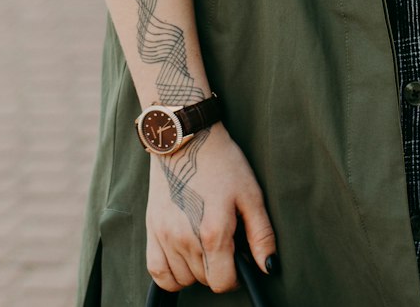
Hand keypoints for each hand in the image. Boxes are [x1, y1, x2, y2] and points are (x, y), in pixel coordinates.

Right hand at [145, 122, 276, 294]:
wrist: (188, 137)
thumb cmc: (223, 162)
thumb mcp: (251, 194)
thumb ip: (261, 235)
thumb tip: (268, 268)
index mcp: (213, 232)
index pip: (222, 282)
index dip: (236, 276)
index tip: (239, 259)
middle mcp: (185, 238)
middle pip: (204, 280)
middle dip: (217, 268)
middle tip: (224, 242)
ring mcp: (165, 235)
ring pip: (182, 279)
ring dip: (195, 270)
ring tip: (205, 245)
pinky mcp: (151, 228)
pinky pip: (157, 272)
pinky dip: (170, 274)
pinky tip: (182, 258)